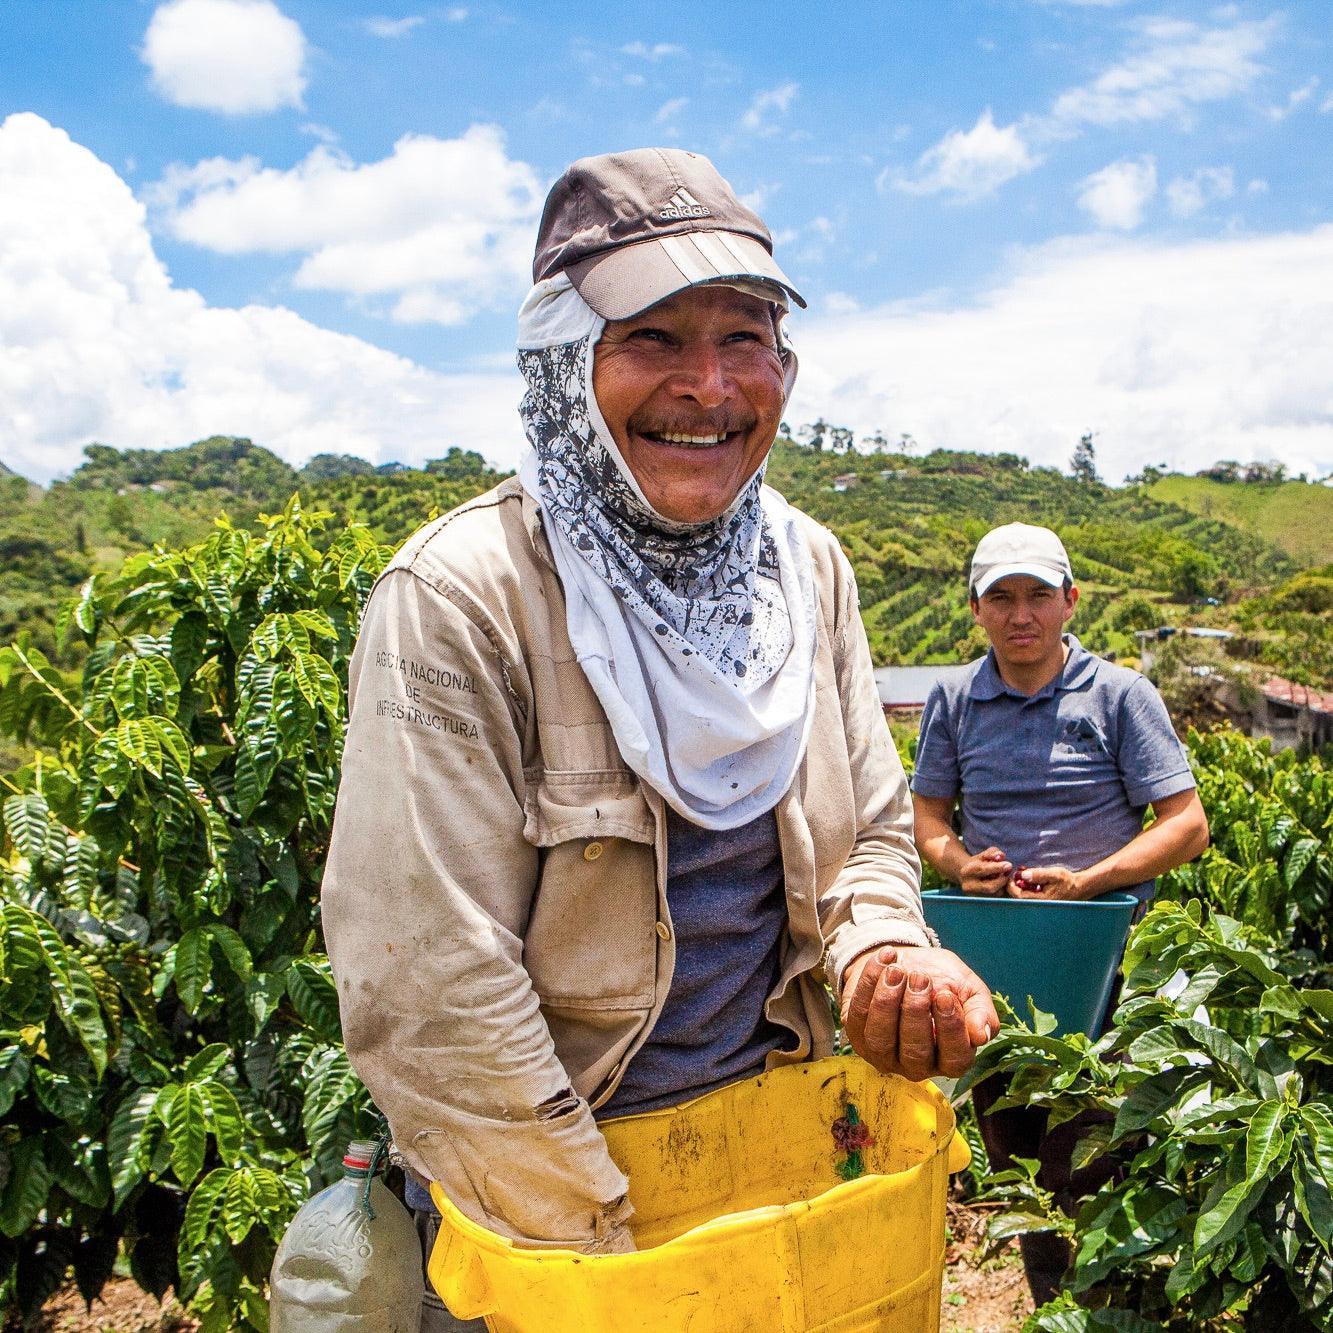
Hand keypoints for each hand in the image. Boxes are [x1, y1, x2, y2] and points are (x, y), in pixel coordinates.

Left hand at [841, 945, 999, 1081]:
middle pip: (915, 1052)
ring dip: (887, 1002)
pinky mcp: (858, 1037)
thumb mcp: (968, 989)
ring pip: (881, 1039)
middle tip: (919, 978)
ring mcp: (884, 1054)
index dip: (950, 1028)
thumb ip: (980, 1010)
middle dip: (915, 1011)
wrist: (904, 960)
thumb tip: (981, 1034)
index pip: (955, 1058)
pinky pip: (857, 1016)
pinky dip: (868, 986)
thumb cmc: (941, 980)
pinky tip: (883, 962)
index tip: (945, 995)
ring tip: (896, 971)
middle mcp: (916, 1065)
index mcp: (950, 1058)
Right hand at [960, 846, 1011, 894]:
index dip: (997, 868)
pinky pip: (998, 898)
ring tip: (1003, 877)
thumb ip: (993, 853)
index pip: (983, 870)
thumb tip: (1001, 856)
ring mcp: (975, 896)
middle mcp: (968, 886)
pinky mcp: (982, 902)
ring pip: (996, 894)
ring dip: (1003, 885)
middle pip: (990, 887)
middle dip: (1003, 880)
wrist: (967, 876)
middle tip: (1009, 872)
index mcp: (967, 871)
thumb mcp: (984, 854)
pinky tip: (1002, 884)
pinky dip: (1003, 890)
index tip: (1009, 865)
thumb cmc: (979, 863)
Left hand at [1007, 865, 1086, 899]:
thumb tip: (1023, 875)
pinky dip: (1024, 887)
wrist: (1078, 887)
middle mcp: (1039, 904)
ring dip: (1018, 886)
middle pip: (1018, 898)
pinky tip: (1027, 878)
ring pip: (1022, 897)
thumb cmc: (1067, 881)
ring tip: (1020, 875)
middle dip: (1013, 886)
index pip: (1019, 896)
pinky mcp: (1040, 901)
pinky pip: (1028, 895)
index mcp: (1042, 900)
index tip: (1009, 876)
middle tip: (1012, 875)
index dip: (1011, 887)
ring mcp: (1039, 903)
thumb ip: (1039, 874)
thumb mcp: (1054, 874)